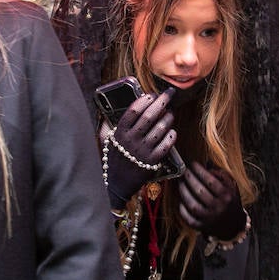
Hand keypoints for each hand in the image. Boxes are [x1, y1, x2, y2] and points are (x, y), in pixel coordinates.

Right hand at [105, 90, 175, 207]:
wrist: (117, 184)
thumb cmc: (113, 160)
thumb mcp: (106, 141)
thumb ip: (107, 125)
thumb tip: (107, 108)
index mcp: (119, 133)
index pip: (133, 110)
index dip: (144, 100)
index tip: (151, 95)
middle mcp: (131, 140)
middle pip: (149, 116)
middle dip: (162, 102)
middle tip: (169, 94)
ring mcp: (142, 151)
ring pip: (159, 129)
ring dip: (168, 118)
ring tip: (171, 113)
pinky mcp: (152, 162)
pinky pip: (165, 145)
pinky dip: (171, 136)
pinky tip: (172, 131)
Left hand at [178, 161, 245, 238]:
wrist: (233, 225)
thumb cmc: (230, 201)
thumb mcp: (232, 186)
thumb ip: (221, 175)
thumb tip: (206, 165)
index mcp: (227, 196)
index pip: (211, 181)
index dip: (200, 171)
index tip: (193, 164)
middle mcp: (219, 208)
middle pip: (200, 192)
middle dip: (189, 179)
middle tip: (184, 172)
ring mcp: (210, 219)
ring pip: (192, 205)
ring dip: (183, 192)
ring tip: (180, 183)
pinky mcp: (202, 227)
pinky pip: (189, 218)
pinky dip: (182, 209)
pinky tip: (181, 200)